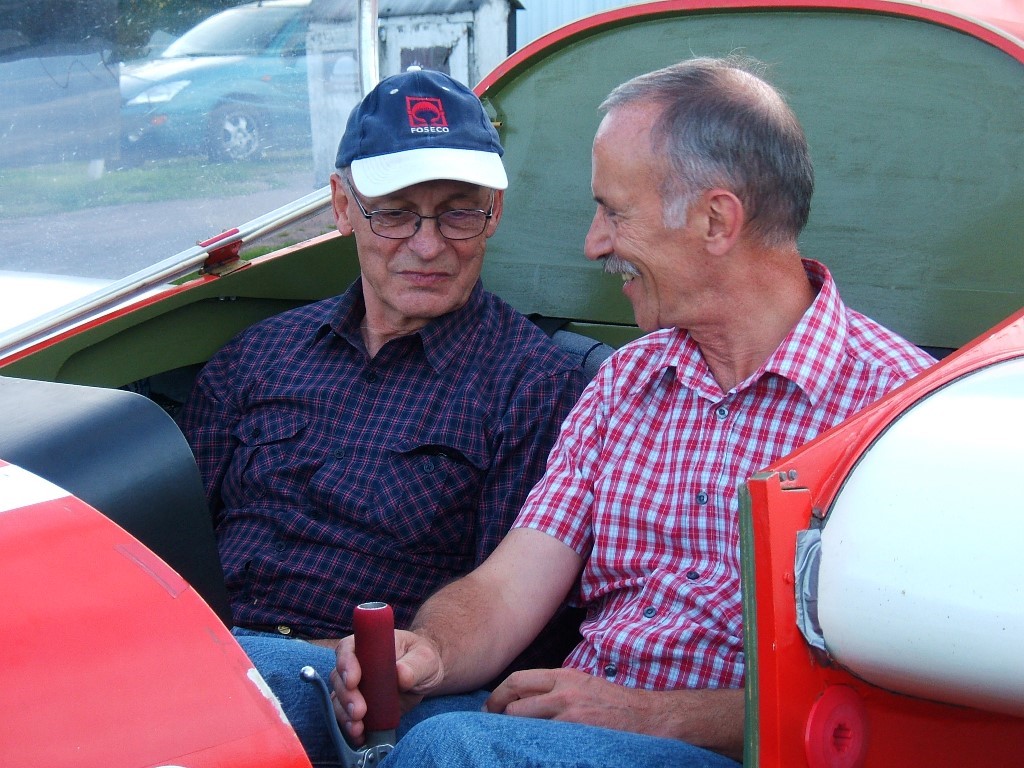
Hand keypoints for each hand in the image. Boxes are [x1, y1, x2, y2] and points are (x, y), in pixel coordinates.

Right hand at [330, 630, 444, 743]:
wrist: (425, 678)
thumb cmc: (423, 659)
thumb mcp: (425, 658)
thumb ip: (414, 665)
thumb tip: (401, 675)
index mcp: (368, 645)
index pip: (347, 648)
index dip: (346, 663)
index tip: (353, 680)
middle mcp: (357, 664)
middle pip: (339, 677)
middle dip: (346, 696)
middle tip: (359, 711)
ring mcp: (356, 686)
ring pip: (339, 699)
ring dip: (344, 715)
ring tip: (357, 728)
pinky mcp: (359, 706)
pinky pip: (347, 716)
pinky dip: (350, 727)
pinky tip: (359, 736)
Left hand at [488, 670, 744, 759]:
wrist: (652, 719)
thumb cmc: (618, 706)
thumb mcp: (585, 687)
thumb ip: (557, 691)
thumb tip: (528, 702)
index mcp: (565, 676)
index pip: (518, 680)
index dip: (498, 695)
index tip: (489, 708)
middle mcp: (563, 690)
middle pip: (514, 699)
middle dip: (497, 713)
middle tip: (489, 726)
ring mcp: (570, 712)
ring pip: (523, 720)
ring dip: (510, 730)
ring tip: (504, 740)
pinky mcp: (577, 732)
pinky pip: (543, 738)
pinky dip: (530, 743)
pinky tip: (527, 750)